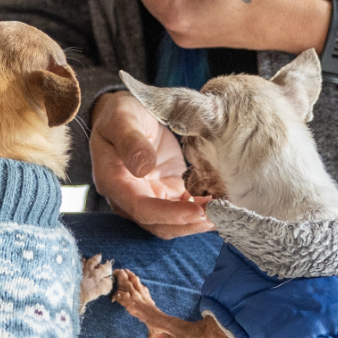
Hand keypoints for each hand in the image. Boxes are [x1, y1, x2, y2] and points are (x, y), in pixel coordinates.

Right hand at [90, 90, 211, 239]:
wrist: (125, 115)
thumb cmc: (120, 113)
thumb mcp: (122, 118)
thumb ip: (131, 142)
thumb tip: (143, 168)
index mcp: (113, 181)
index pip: (141, 208)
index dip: (169, 214)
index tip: (198, 211)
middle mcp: (128, 197)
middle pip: (158, 224)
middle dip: (189, 223)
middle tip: (220, 215)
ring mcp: (148, 197)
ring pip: (172, 223)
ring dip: (197, 221)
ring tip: (225, 212)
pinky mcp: (165, 192)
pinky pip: (182, 209)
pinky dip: (201, 210)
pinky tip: (220, 203)